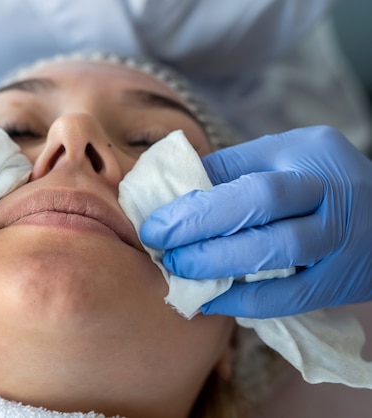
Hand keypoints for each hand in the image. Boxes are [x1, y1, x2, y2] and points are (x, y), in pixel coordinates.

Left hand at [140, 126, 371, 317]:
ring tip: (180, 269)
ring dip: (220, 262)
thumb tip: (169, 194)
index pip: (243, 170)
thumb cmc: (316, 186)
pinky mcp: (345, 279)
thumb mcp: (283, 161)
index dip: (195, 200)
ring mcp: (343, 236)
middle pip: (262, 201)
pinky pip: (294, 296)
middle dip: (201, 225)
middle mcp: (332, 188)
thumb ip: (232, 172)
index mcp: (308, 152)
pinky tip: (213, 301)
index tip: (156, 221)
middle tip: (161, 246)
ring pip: (279, 249)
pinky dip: (248, 302)